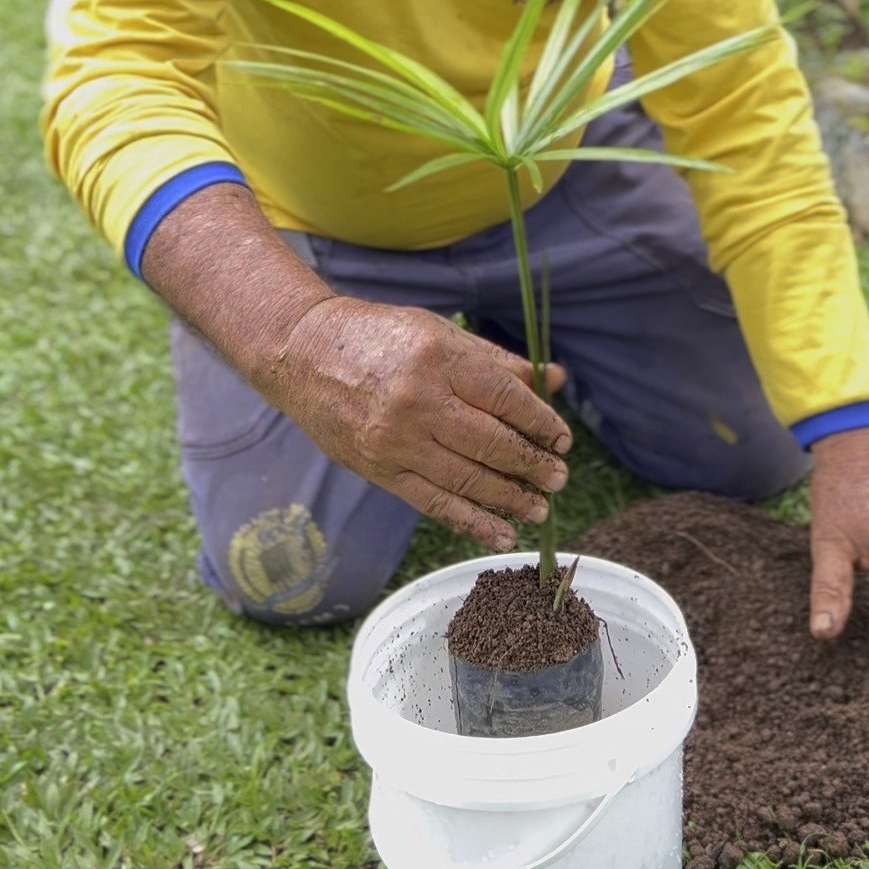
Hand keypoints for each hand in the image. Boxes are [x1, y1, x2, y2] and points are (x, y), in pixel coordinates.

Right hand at [258, 296, 571, 550]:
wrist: (304, 354)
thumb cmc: (382, 337)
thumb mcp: (441, 334)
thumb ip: (499, 361)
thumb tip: (556, 378)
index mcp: (440, 359)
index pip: (505, 398)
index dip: (541, 423)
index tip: (563, 440)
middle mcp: (419, 401)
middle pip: (491, 442)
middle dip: (532, 465)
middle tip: (559, 478)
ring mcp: (397, 439)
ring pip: (467, 478)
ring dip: (510, 500)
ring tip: (539, 509)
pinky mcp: (381, 469)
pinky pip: (434, 502)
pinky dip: (472, 522)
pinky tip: (502, 534)